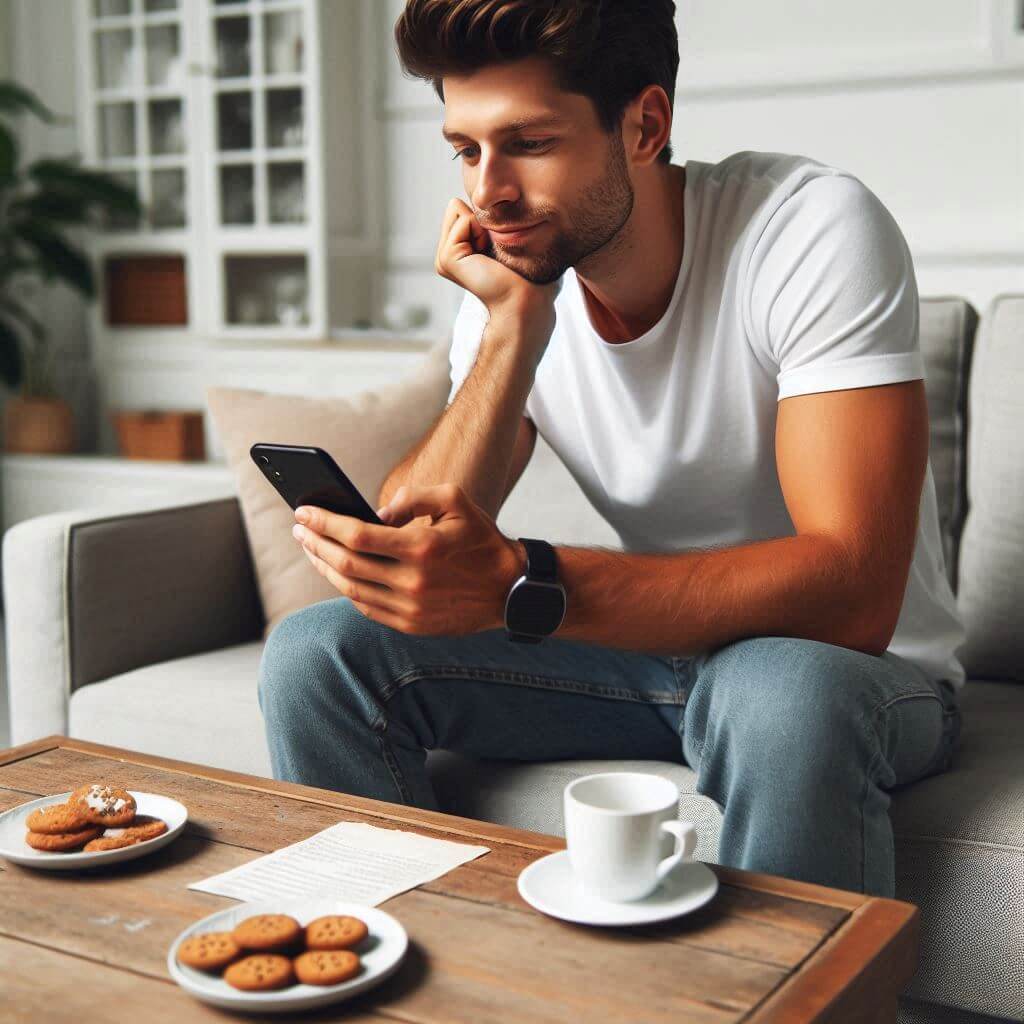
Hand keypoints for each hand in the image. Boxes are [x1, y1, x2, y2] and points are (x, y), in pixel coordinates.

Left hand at [292, 483, 523, 635]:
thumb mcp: (455, 500)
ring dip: (325, 567)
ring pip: (351, 589)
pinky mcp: (412, 626)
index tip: (303, 512)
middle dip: (316, 543)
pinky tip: (337, 572)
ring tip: (312, 548)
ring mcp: (411, 609)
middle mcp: (413, 582)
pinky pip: (367, 608)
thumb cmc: (480, 539)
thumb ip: (413, 497)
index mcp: (422, 548)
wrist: (509, 589)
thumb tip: (376, 511)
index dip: (325, 523)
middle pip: (346, 564)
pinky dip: (347, 589)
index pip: (357, 535)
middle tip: (299, 528)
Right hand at [435, 197, 557, 326]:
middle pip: (455, 205)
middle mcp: (449, 254)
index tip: (499, 244)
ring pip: (455, 208)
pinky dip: (480, 231)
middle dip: (479, 218)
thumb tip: (506, 194)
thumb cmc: (527, 274)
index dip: (486, 217)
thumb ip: (497, 220)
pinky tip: (486, 256)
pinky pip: (463, 220)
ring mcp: (444, 257)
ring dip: (481, 225)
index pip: (462, 207)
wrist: (524, 299)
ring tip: (490, 253)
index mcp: (461, 249)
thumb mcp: (509, 239)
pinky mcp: (446, 259)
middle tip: (493, 248)